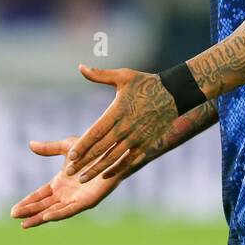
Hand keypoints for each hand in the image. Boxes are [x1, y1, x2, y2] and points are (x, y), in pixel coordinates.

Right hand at [10, 137, 123, 228]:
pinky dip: (58, 214)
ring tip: (25, 224)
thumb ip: (49, 148)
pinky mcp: (87, 201)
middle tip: (13, 216)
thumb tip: (30, 144)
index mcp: (60, 183)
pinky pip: (70, 210)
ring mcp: (76, 198)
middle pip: (43, 205)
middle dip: (29, 211)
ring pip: (54, 211)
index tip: (13, 210)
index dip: (27, 202)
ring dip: (40, 217)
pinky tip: (46, 217)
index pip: (39, 196)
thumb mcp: (67, 147)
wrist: (113, 151)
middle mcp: (67, 194)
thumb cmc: (94, 148)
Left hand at [64, 63, 181, 180]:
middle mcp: (126, 127)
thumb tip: (80, 67)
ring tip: (84, 178)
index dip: (83, 145)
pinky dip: (117, 169)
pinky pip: (130, 160)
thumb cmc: (145, 83)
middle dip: (85, 161)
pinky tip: (106, 175)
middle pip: (102, 148)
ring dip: (98, 169)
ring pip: (114, 157)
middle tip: (70, 172)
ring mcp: (137, 137)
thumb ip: (100, 75)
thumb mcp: (123, 76)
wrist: (174, 93)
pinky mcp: (146, 144)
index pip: (96, 132)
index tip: (70, 156)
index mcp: (118, 111)